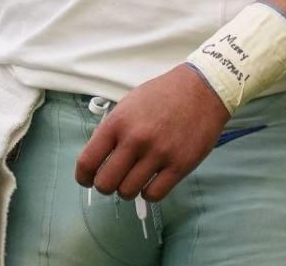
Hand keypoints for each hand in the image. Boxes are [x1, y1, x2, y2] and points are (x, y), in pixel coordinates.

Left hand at [75, 65, 228, 202]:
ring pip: (128, 192)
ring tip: (134, 179)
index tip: (87, 179)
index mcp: (118, 122)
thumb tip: (97, 158)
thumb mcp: (128, 104)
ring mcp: (158, 154)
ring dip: (127, 190)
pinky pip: (154, 195)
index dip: (83, 176)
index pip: (88, 161)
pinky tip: (151, 182)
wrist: (202, 89)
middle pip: (106, 183)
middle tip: (113, 180)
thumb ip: (112, 130)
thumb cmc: (162, 95)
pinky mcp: (180, 166)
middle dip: (105, 186)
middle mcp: (135, 140)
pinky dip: (149, 193)